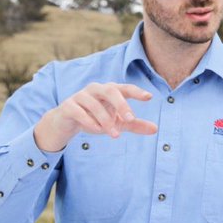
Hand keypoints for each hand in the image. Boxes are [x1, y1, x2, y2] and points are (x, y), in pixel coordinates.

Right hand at [34, 82, 156, 151]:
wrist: (67, 123)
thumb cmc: (96, 118)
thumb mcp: (117, 122)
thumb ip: (134, 124)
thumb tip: (156, 129)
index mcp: (110, 91)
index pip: (125, 88)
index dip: (136, 91)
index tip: (149, 97)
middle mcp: (95, 89)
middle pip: (110, 90)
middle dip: (121, 104)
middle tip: (130, 119)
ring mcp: (80, 96)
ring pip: (94, 104)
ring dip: (105, 120)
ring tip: (114, 134)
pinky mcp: (68, 106)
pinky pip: (78, 111)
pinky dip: (89, 121)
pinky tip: (97, 130)